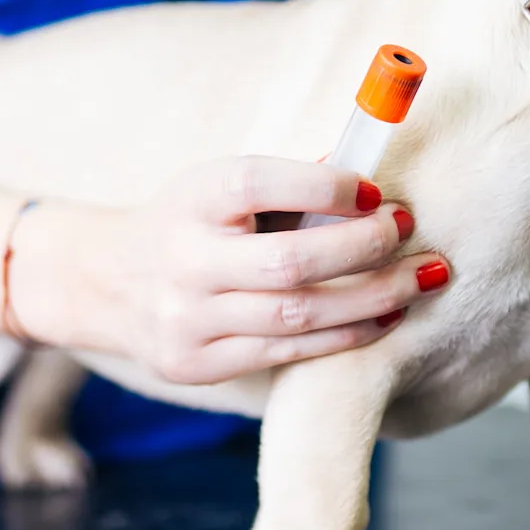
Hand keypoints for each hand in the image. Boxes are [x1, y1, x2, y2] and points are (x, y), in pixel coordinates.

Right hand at [13, 157, 450, 384]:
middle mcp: (183, 259)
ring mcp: (186, 318)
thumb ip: (292, 181)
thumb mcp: (222, 187)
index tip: (374, 188)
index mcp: (192, 198)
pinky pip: (286, 354)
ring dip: (373, 297)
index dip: (322, 186)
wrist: (106, 282)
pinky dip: (346, 335)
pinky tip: (387, 316)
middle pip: (288, 262)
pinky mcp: (195, 364)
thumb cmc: (194, 222)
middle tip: (410, 231)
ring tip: (424, 278)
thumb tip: (370, 165)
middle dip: (364, 247)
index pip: (256, 185)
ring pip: (297, 316)